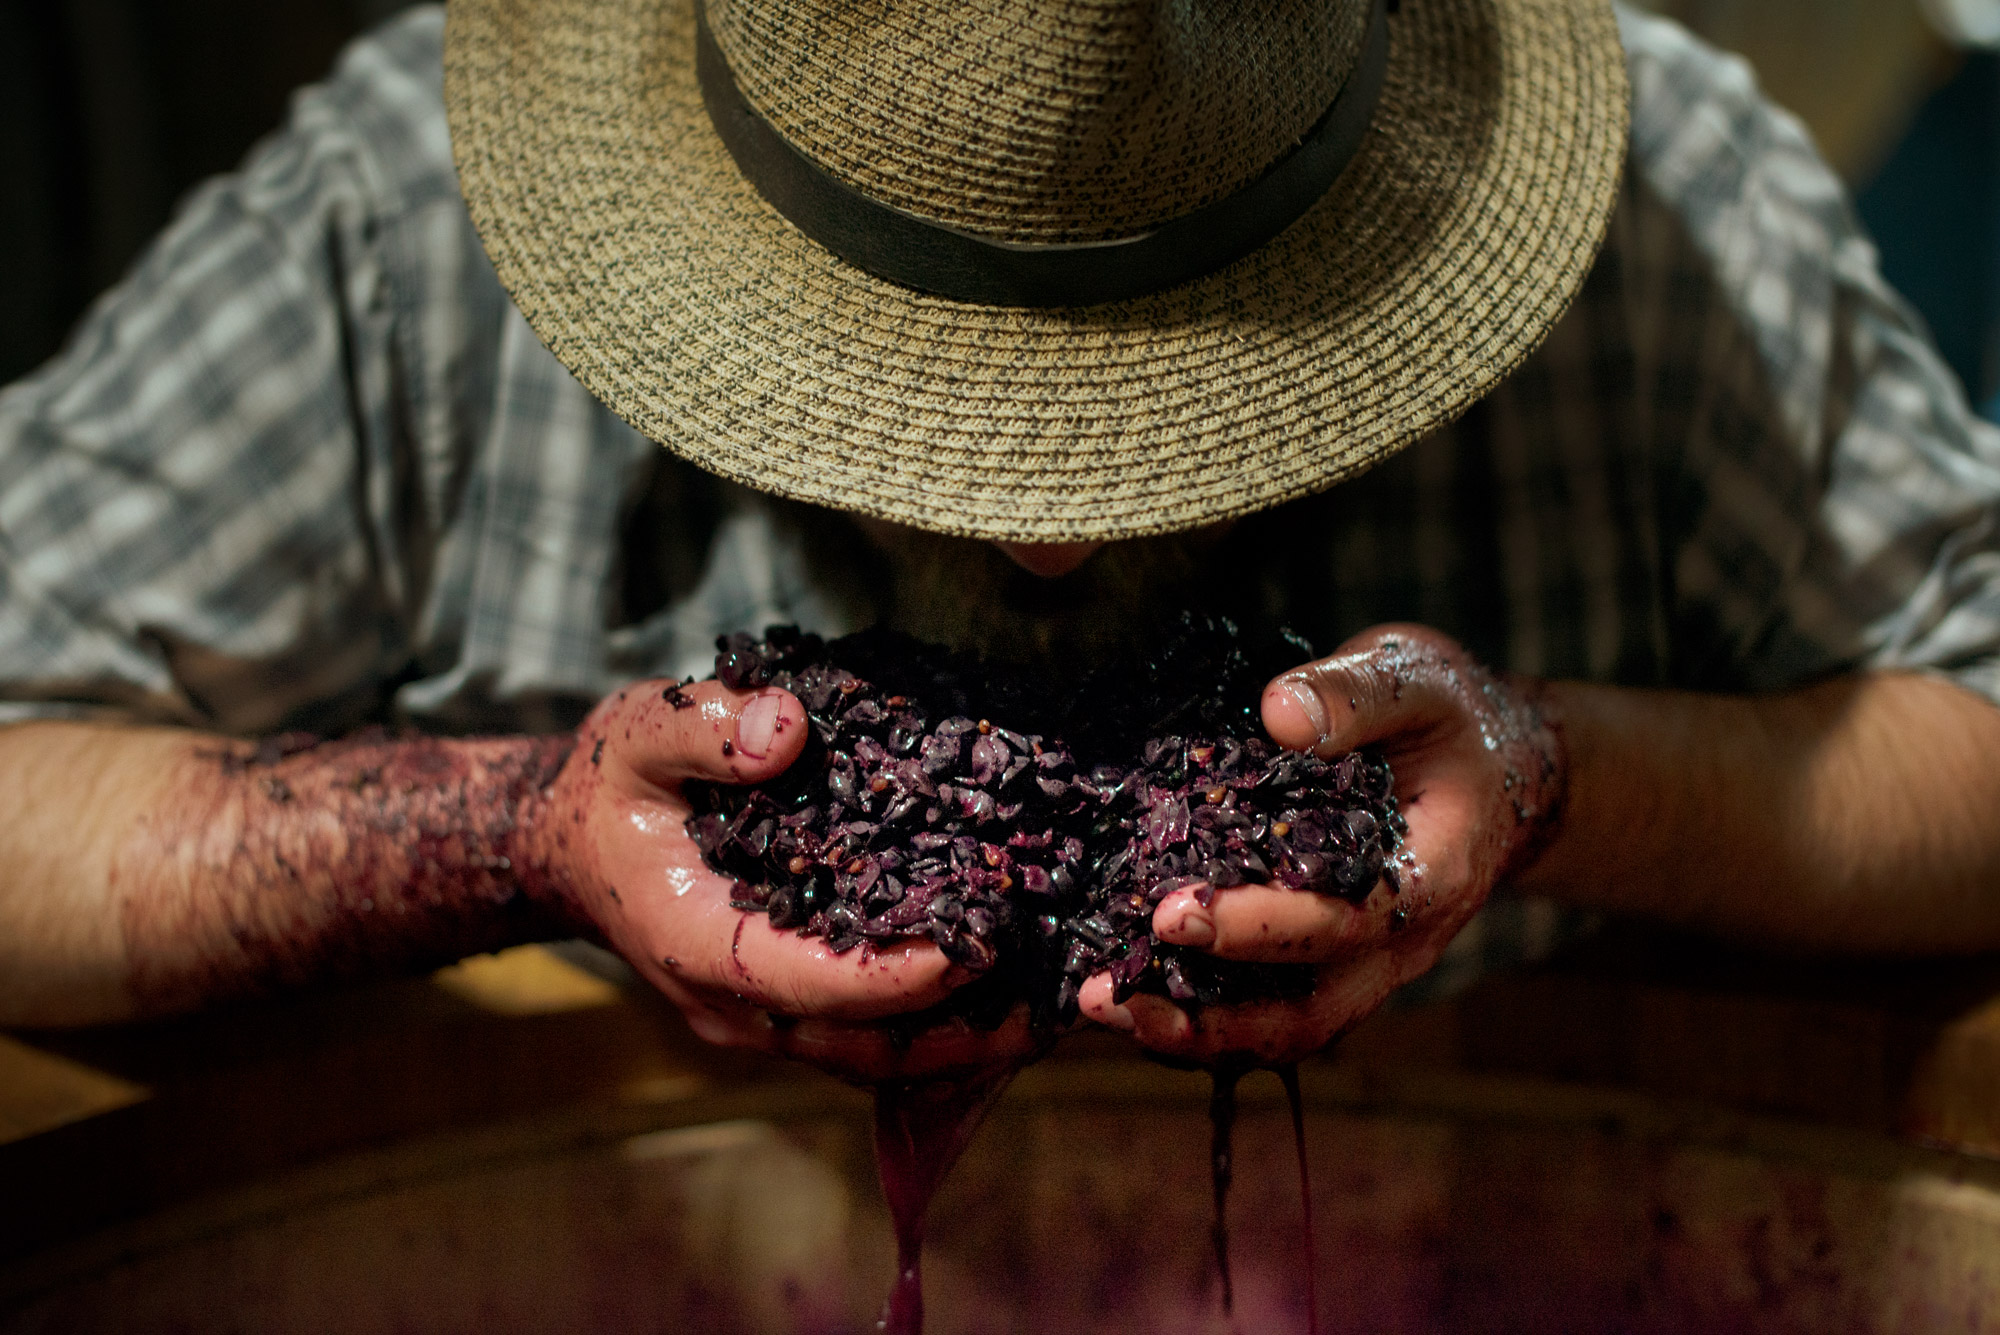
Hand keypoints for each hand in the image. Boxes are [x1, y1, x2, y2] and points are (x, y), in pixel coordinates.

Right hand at [535, 679, 1036, 1080]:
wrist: (570, 843)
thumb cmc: (612, 785)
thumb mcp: (637, 734)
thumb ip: (704, 728)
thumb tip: (787, 730)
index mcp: (696, 943)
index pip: (806, 982)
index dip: (892, 978)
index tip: (972, 949)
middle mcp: (732, 1002)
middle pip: (857, 1047)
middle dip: (953, 1035)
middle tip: (1046, 1002)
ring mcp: (759, 1015)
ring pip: (868, 1056)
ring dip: (954, 1041)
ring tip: (1045, 1006)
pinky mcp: (785, 1005)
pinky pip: (864, 1035)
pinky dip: (930, 1024)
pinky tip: (1000, 990)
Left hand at [1078, 624, 1565, 1065]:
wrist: (1496, 761)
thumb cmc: (1449, 714)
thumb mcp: (1416, 678)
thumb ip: (1355, 694)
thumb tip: (1278, 714)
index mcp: (1429, 876)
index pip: (1344, 923)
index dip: (1260, 929)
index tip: (1174, 912)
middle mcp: (1399, 941)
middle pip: (1308, 1013)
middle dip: (1206, 1016)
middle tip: (1108, 993)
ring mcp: (1365, 963)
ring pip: (1283, 1028)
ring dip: (1191, 1031)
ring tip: (1099, 1005)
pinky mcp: (1329, 961)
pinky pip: (1268, 1005)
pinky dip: (1199, 1007)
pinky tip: (1126, 984)